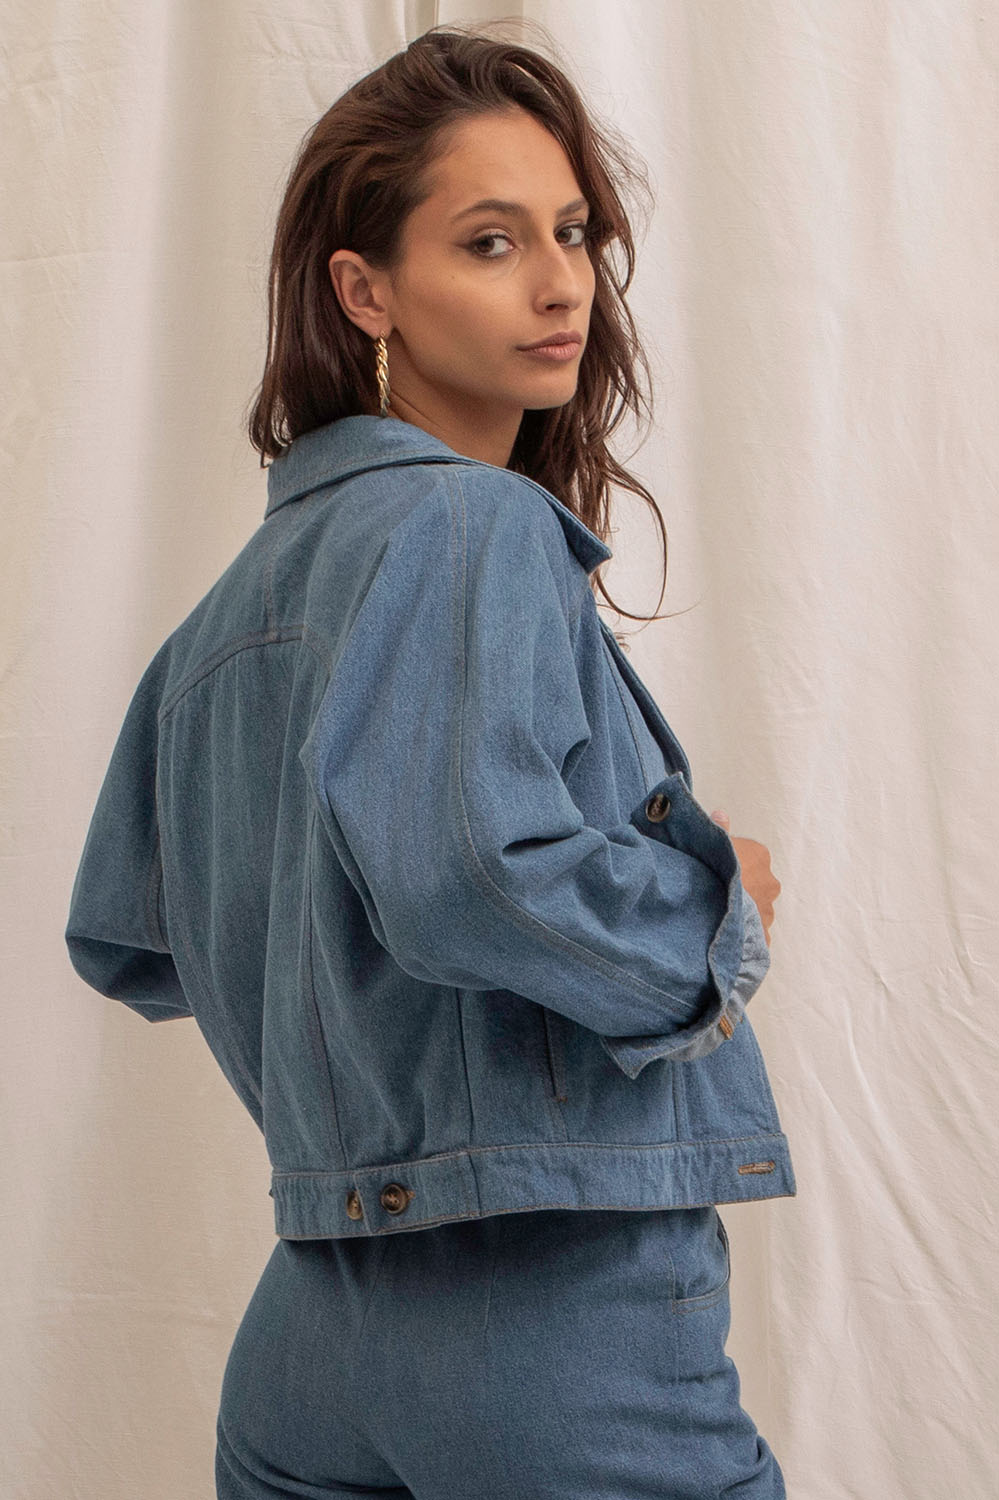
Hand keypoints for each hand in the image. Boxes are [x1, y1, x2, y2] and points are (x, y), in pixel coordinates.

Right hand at [710, 809, 780, 947]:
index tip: (718, 870)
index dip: (733, 863)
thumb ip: (718, 829)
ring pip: (757, 908)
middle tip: (718, 894)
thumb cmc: (710, 871)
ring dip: (744, 911)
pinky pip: (755, 933)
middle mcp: (770, 882)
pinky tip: (728, 933)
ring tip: (720, 915)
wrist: (710, 906)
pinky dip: (745, 934)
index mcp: (760, 856)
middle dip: (743, 888)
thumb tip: (721, 814)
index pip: (751, 856)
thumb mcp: (710, 843)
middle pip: (756, 883)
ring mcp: (768, 910)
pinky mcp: (763, 933)